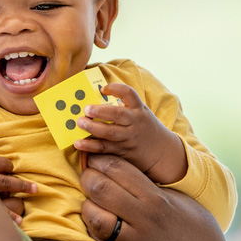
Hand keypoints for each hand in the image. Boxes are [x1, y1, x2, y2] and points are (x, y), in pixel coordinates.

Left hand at [73, 83, 187, 185]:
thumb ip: (123, 107)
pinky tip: (78, 143)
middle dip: (101, 111)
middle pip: (118, 114)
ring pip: (110, 133)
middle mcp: (134, 122)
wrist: (162, 152)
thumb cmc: (144, 128)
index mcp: (138, 109)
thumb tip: (95, 100)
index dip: (115, 89)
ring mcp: (129, 138)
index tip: (102, 89)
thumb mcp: (140, 113)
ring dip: (93, 128)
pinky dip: (90, 146)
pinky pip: (105, 148)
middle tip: (86, 109)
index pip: (129, 93)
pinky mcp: (122, 152)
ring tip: (79, 123)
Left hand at [78, 152, 229, 240]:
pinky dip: (93, 228)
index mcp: (157, 199)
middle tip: (87, 175)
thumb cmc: (196, 228)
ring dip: (87, 204)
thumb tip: (122, 171)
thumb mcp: (180, 200)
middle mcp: (144, 218)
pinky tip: (95, 220)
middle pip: (101, 189)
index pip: (118, 169)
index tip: (94, 159)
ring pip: (95, 217)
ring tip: (91, 200)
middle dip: (88, 177)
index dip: (101, 160)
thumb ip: (152, 187)